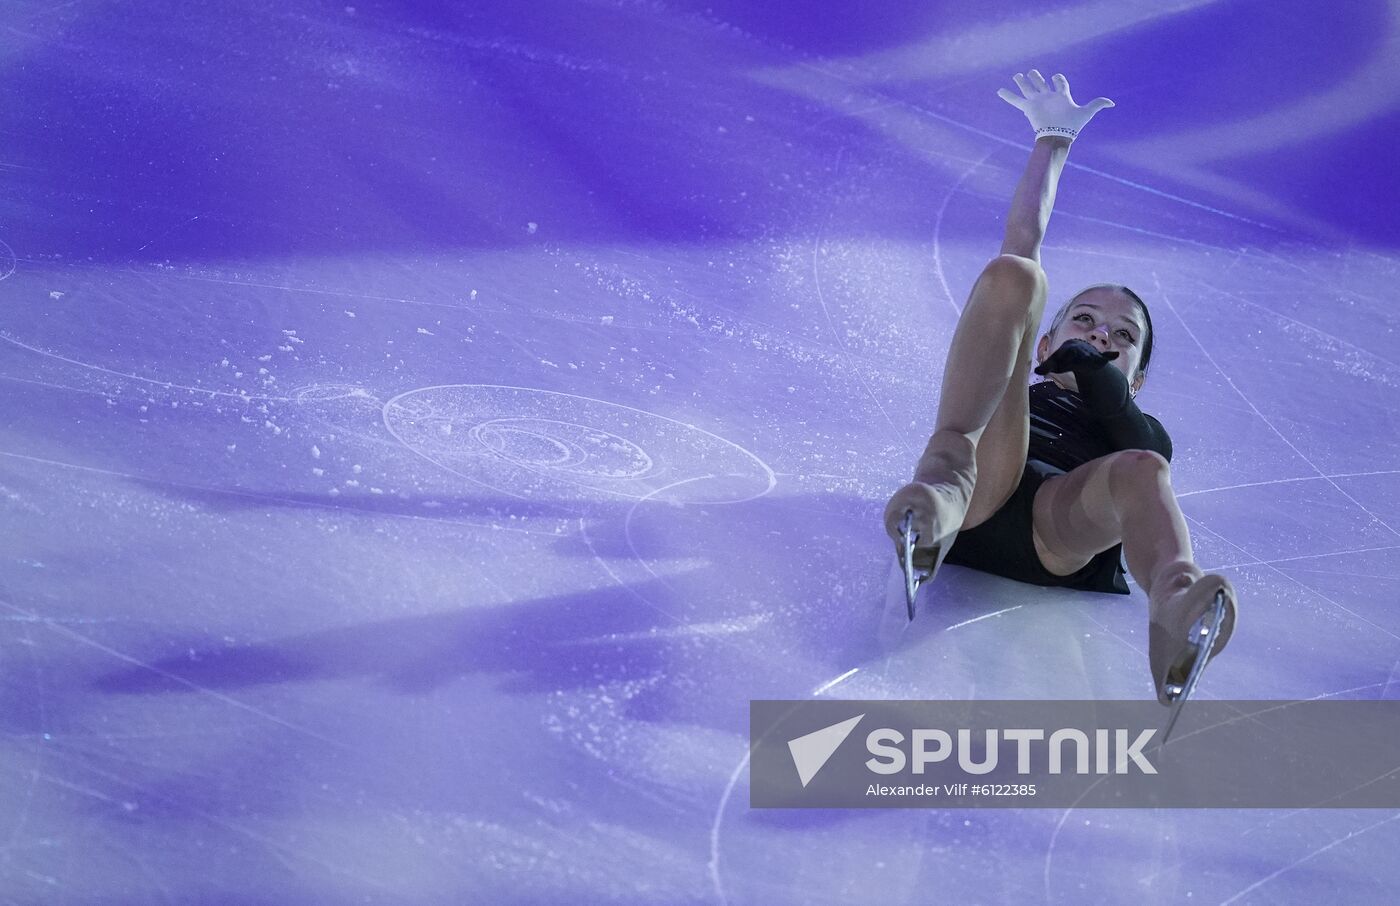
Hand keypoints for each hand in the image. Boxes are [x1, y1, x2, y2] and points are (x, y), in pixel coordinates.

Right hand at [997, 71, 1113, 141]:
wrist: (1057, 135)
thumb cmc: (1072, 125)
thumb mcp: (1086, 112)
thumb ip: (1097, 105)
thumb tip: (1112, 103)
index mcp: (1061, 97)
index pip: (1060, 85)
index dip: (1059, 79)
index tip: (1057, 76)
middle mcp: (1048, 98)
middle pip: (1041, 84)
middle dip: (1037, 78)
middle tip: (1032, 72)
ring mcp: (1037, 102)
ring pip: (1028, 89)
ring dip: (1022, 82)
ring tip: (1017, 75)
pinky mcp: (1029, 107)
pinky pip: (1016, 100)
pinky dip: (1007, 96)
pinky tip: (999, 90)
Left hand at [1034, 338, 1117, 375]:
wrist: (1078, 351)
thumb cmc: (1064, 359)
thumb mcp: (1055, 363)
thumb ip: (1046, 366)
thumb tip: (1036, 370)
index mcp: (1068, 348)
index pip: (1063, 354)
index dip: (1060, 361)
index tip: (1055, 368)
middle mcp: (1080, 349)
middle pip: (1078, 354)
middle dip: (1078, 357)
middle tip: (1078, 359)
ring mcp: (1090, 354)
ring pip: (1092, 355)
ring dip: (1095, 357)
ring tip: (1100, 360)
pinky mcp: (1099, 360)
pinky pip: (1105, 357)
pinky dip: (1109, 356)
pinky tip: (1115, 355)